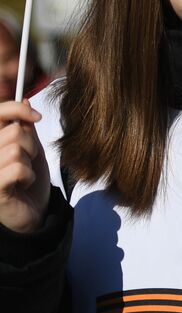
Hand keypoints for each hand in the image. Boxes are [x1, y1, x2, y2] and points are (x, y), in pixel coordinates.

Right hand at [0, 101, 50, 233]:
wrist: (34, 211)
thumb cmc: (28, 179)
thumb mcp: (30, 148)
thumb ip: (25, 127)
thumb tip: (25, 100)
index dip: (17, 109)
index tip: (35, 115)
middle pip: (15, 132)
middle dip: (31, 146)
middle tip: (28, 161)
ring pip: (16, 150)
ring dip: (29, 163)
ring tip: (23, 174)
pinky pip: (18, 169)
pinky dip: (28, 176)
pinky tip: (22, 184)